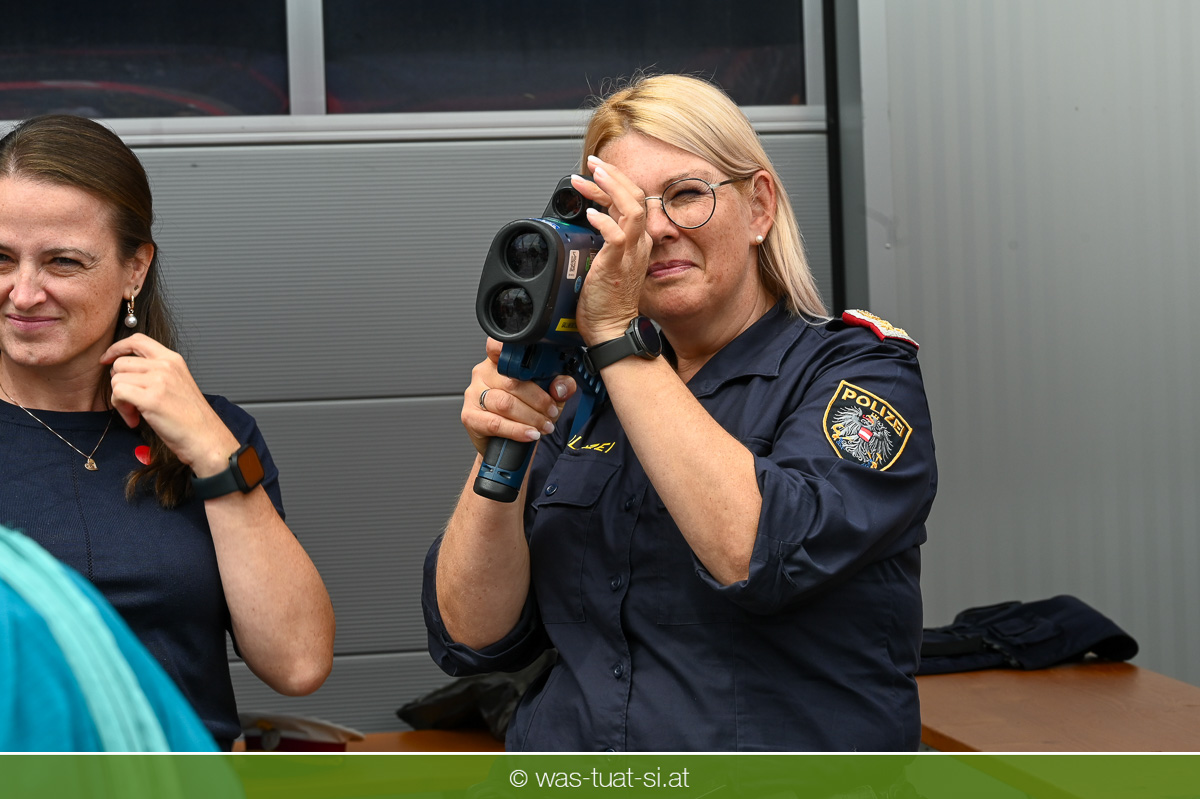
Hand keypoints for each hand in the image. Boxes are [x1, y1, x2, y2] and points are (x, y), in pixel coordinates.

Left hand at [100, 334, 237, 476]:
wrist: (206, 437)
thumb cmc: (192, 417)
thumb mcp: (178, 383)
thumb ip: (157, 371)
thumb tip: (127, 371)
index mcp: (173, 359)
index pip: (137, 340)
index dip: (117, 348)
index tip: (108, 360)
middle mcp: (166, 365)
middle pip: (121, 363)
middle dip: (118, 383)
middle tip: (130, 401)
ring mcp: (159, 380)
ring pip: (116, 379)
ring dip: (119, 399)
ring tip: (135, 413)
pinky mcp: (151, 398)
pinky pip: (119, 393)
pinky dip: (121, 408)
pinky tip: (134, 419)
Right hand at [461, 338, 575, 456]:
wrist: (507, 445)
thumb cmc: (524, 414)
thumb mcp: (548, 397)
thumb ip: (560, 387)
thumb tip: (561, 386)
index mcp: (499, 361)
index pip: (498, 347)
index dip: (507, 349)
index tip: (526, 358)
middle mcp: (483, 374)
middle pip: (512, 382)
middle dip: (538, 400)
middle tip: (552, 412)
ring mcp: (474, 394)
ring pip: (505, 403)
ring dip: (530, 417)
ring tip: (544, 425)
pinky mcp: (470, 416)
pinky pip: (496, 423)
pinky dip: (517, 430)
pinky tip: (530, 433)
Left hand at [571, 158, 652, 342]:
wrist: (610, 328)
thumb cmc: (607, 301)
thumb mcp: (606, 261)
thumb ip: (602, 239)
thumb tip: (589, 220)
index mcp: (636, 242)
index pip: (630, 201)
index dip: (612, 183)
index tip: (592, 173)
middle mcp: (639, 244)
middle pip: (635, 196)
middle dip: (613, 175)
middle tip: (592, 164)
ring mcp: (631, 253)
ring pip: (632, 208)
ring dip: (611, 188)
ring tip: (593, 176)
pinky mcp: (618, 264)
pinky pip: (617, 234)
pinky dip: (603, 220)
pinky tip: (589, 214)